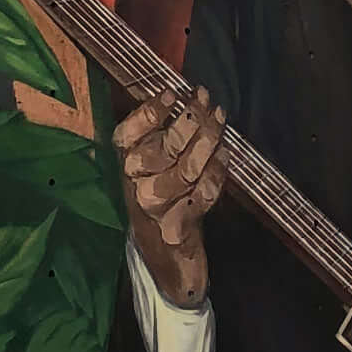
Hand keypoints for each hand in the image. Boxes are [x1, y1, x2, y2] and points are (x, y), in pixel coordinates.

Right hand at [118, 89, 223, 305]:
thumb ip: (158, 131)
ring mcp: (156, 209)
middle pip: (164, 148)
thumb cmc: (163, 198)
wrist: (165, 258)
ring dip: (208, 141)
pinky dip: (217, 172)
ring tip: (219, 119)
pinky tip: (225, 153)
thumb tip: (183, 94)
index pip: (127, 136)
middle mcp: (135, 186)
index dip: (149, 114)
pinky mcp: (177, 228)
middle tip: (206, 99)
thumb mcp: (153, 164)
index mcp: (125, 165)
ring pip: (186, 169)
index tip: (171, 93)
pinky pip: (202, 195)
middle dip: (190, 120)